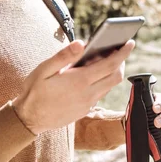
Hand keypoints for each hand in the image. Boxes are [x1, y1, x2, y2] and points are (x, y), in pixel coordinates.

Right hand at [13, 39, 133, 134]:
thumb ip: (63, 56)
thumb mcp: (43, 70)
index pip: (110, 65)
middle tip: (118, 49)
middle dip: (121, 61)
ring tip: (106, 59)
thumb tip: (82, 42)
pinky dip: (102, 82)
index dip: (123, 53)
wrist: (29, 119)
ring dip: (112, 72)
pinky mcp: (85, 110)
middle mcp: (88, 94)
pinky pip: (100, 93)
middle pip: (115, 76)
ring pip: (109, 86)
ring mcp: (88, 103)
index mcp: (79, 81)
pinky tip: (92, 75)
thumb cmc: (34, 91)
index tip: (130, 42)